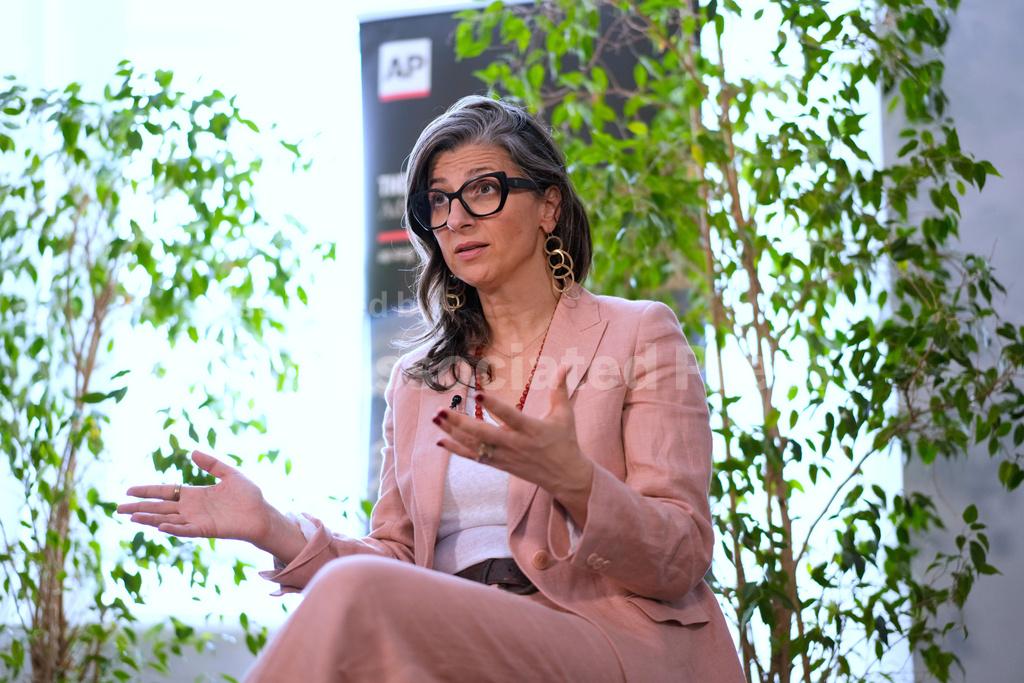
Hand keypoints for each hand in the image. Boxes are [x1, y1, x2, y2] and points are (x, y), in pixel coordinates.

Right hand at [117, 450, 270, 543]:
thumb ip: (211, 464)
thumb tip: (192, 451)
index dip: (147, 490)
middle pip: (160, 507)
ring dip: (150, 518)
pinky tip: (159, 526)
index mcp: (195, 494)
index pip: (165, 492)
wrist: (262, 513)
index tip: (128, 490)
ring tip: (132, 517)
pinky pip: (186, 530)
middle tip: (118, 509)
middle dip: (139, 507)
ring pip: (167, 519)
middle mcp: (191, 508)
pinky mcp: (206, 530)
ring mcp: (197, 520)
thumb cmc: (248, 495)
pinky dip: (173, 528)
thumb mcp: (229, 473)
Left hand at [433, 365, 593, 525]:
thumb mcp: (565, 414)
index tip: (478, 396)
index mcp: (531, 429)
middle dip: (460, 422)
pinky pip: (474, 457)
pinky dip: (456, 450)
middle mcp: (514, 443)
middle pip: (483, 433)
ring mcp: (504, 455)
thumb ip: (560, 389)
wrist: (564, 476)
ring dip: (453, 432)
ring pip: (474, 445)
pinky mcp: (498, 464)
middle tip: (442, 409)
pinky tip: (440, 441)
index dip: (494, 407)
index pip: (510, 416)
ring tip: (436, 418)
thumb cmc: (564, 441)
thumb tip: (566, 364)